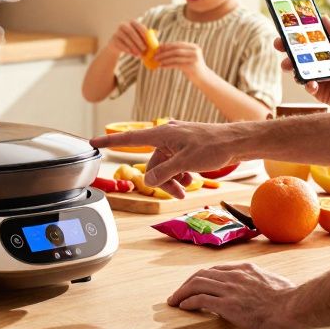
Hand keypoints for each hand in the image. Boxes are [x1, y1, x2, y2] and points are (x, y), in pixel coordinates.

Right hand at [90, 120, 245, 190]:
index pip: (129, 138)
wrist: (236, 142)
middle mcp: (166, 136)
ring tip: (185, 191)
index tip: (93, 142)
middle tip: (177, 194)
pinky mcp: (186, 147)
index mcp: (161, 134)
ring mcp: (177, 142)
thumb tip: (148, 181)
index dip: (110, 141)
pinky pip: (174, 163)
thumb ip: (163, 172)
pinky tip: (190, 180)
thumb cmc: (213, 146)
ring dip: (172, 180)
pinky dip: (179, 174)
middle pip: (152, 162)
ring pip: (164, 165)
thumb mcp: (186, 162)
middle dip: (161, 180)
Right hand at [106, 20, 150, 57]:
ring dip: (134, 47)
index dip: (143, 32)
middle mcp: (123, 25)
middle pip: (131, 32)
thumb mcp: (139, 37)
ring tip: (139, 54)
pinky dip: (128, 50)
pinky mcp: (113, 40)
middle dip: (139, 41)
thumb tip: (156, 39)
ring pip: (126, 39)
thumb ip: (147, 37)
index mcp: (131, 23)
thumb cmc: (132, 40)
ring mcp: (117, 32)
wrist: (118, 45)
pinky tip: (133, 54)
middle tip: (144, 49)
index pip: (138, 25)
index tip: (148, 40)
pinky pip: (121, 45)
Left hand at [152, 41, 205, 76]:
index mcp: (194, 47)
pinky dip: (167, 65)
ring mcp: (193, 59)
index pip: (178, 44)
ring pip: (175, 57)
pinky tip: (161, 66)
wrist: (204, 78)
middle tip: (155, 54)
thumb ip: (180, 52)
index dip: (167, 45)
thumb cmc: (193, 68)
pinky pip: (176, 64)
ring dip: (164, 58)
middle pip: (176, 50)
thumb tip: (163, 49)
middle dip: (164, 51)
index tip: (158, 48)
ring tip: (156, 60)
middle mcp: (195, 51)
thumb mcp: (189, 58)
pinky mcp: (191, 67)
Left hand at [167, 262, 300, 328]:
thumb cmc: (289, 298)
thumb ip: (261, 282)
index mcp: (244, 269)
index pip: (216, 270)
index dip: (202, 277)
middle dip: (187, 284)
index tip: (195, 284)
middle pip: (201, 274)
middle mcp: (234, 276)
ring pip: (197, 284)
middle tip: (178, 293)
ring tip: (174, 300)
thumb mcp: (273, 281)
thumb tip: (262, 287)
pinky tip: (183, 307)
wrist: (293, 306)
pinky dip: (188, 302)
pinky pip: (201, 300)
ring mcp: (230, 289)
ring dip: (182, 292)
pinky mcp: (227, 304)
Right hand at [275, 16, 329, 109]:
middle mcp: (321, 62)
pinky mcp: (318, 91)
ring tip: (288, 66)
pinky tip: (313, 84)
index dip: (297, 33)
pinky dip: (307, 84)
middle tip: (279, 45)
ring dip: (290, 66)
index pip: (309, 39)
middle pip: (299, 53)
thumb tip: (323, 16)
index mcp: (329, 50)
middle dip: (286, 48)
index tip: (285, 27)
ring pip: (297, 69)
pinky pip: (306, 85)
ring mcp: (318, 76)